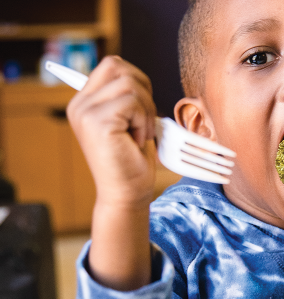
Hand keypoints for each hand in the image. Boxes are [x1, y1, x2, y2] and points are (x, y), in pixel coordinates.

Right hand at [67, 56, 156, 206]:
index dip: (136, 79)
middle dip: (143, 90)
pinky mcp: (97, 122)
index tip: (141, 107)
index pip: (112, 65)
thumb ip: (125, 96)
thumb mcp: (127, 119)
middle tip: (142, 120)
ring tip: (138, 133)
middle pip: (119, 66)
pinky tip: (136, 139)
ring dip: (145, 110)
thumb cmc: (132, 158)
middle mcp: (80, 105)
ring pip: (130, 84)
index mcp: (85, 102)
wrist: (127, 192)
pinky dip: (143, 120)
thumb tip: (134, 74)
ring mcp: (86, 113)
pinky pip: (133, 102)